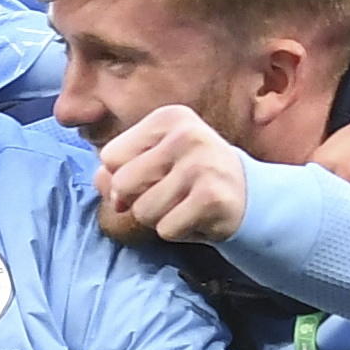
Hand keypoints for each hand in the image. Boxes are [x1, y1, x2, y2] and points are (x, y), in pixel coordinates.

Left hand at [88, 103, 254, 246]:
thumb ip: (117, 168)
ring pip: (143, 211)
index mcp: (168, 117)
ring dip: (159, 218)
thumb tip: (100, 179)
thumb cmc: (190, 177)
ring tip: (185, 204)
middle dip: (138, 200)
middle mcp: (187, 135)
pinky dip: (177, 231)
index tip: (155, 174)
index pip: (110, 157)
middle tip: (171, 193)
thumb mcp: (153, 161)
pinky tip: (198, 216)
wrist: (249, 196)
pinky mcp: (213, 197)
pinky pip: (165, 229)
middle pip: (122, 184)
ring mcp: (202, 165)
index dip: (122, 176)